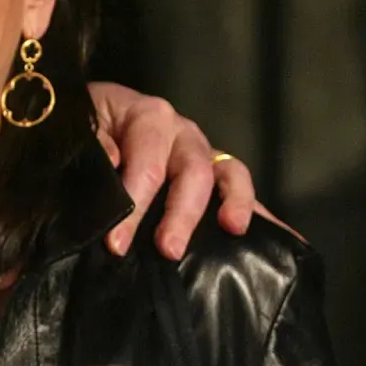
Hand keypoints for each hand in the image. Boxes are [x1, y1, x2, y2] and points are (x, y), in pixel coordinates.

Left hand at [88, 82, 257, 258]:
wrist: (93, 115)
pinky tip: (284, 240)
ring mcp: (203, 151)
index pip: (146, 164)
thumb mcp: (81, 125)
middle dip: (182, 213)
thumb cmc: (87, 124)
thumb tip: (114, 160)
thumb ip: (93, 143)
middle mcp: (182, 132)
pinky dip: (263, 214)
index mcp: (149, 116)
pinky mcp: (214, 172)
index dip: (133, 205)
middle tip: (168, 250)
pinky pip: (242, 190)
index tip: (117, 243)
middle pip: (192, 172)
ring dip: (235, 202)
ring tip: (233, 229)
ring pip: (229, 174)